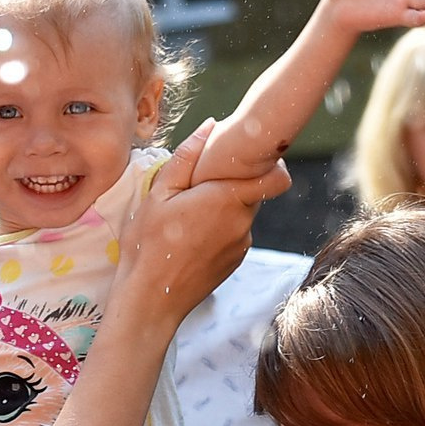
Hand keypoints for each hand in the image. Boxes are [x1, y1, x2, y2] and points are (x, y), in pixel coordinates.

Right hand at [120, 121, 289, 333]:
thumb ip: (187, 157)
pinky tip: (190, 237)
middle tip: (197, 186)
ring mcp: (242, 245)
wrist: (151, 299)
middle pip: (252, 191)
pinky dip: (219, 229)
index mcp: (226, 200)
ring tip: (186, 216)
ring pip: (241, 213)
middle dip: (231, 183)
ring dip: (222, 207)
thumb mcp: (158, 194)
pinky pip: (234, 233)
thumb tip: (210, 126)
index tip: (248, 157)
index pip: (275, 177)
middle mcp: (243, 223)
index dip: (270, 163)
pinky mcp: (236, 261)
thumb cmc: (149, 244)